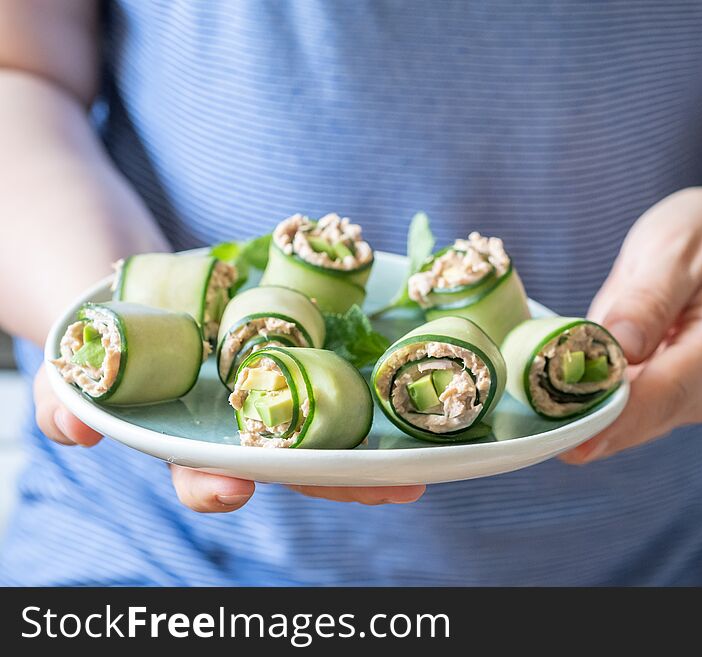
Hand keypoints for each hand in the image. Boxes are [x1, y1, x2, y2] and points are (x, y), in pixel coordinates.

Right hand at [34, 365, 424, 510]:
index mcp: (190, 441)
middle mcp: (244, 427)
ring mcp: (279, 393)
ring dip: (376, 448)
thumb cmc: (110, 335)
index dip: (219, 486)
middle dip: (338, 479)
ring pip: (330, 428)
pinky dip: (378, 381)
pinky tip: (417, 385)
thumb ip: (73, 400)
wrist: (143, 291)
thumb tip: (75, 429)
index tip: (237, 487)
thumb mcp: (82, 362)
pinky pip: (344, 373)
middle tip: (391, 490)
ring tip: (427, 463)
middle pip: (293, 463)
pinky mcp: (304, 355)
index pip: (205, 475)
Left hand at [560, 186, 701, 463]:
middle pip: (651, 417)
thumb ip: (650, 298)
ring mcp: (689, 388)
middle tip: (541, 443)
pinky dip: (591, 412)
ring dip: (590, 428)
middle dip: (597, 432)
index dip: (622, 417)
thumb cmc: (700, 235)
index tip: (576, 435)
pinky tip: (551, 411)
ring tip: (538, 432)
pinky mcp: (662, 386)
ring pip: (636, 423)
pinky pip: (627, 409)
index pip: (670, 389)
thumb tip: (622, 347)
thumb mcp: (674, 249)